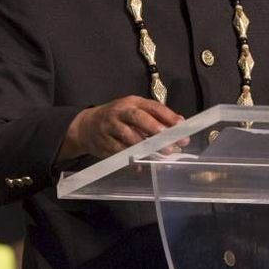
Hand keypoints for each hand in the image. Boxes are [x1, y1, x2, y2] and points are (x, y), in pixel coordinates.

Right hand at [58, 95, 188, 160]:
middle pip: (138, 118)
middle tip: (169, 143)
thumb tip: (180, 122)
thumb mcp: (135, 110)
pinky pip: (118, 152)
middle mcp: (120, 112)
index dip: (167, 116)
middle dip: (154, 130)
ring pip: (127, 136)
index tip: (181, 126)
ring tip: (159, 155)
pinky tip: (139, 166)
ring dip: (144, 147)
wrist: (86, 126)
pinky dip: (130, 160)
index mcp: (132, 102)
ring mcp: (109, 127)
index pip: (152, 106)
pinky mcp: (102, 142)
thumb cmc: (118, 117)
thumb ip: (156, 116)